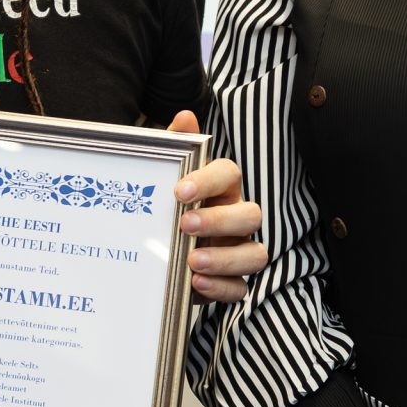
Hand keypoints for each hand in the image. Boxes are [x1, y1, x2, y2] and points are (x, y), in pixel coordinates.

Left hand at [166, 110, 263, 301]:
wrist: (151, 255)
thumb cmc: (163, 209)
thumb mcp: (160, 180)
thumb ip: (174, 149)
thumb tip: (186, 117)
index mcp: (221, 189)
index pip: (229, 174)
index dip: (209, 180)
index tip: (180, 191)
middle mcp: (236, 218)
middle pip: (251, 215)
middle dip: (220, 220)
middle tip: (184, 225)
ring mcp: (238, 251)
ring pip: (256, 254)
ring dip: (226, 258)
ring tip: (192, 260)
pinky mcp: (231, 283)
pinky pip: (241, 289)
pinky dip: (222, 287)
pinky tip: (197, 284)